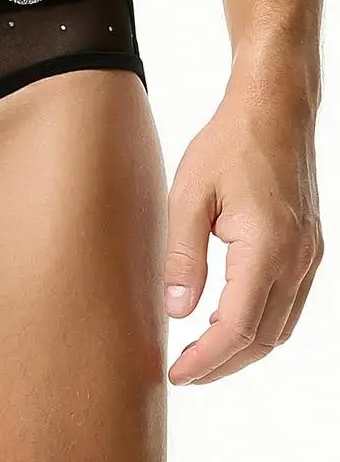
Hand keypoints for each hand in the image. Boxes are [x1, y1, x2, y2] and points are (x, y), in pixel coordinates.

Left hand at [164, 64, 322, 383]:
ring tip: (201, 355)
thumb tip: (177, 311)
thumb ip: (182, 255)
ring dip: (242, 349)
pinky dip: (260, 324)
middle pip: (262, 338)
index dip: (205, 359)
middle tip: (184, 373)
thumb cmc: (227, 145)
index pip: (236, 328)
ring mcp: (309, 256)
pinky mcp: (308, 247)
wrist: (273, 110)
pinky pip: (288, 304)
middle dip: (223, 364)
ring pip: (280, 327)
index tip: (176, 374)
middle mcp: (296, 260)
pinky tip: (229, 320)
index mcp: (266, 249)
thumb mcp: (188, 195)